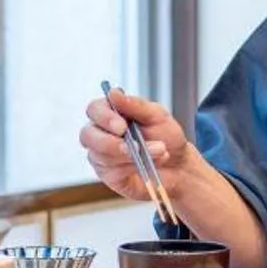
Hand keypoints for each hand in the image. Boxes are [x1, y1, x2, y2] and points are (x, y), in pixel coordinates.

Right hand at [79, 90, 199, 211]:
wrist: (179, 165)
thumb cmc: (166, 136)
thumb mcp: (157, 116)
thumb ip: (135, 105)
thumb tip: (113, 92)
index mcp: (110, 113)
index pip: (94, 110)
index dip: (104, 117)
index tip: (122, 126)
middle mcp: (101, 133)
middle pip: (87, 135)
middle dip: (110, 142)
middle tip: (135, 146)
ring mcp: (102, 155)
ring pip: (101, 155)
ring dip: (131, 155)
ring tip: (159, 152)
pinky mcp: (108, 175)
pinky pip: (111, 172)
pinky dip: (132, 168)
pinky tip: (147, 165)